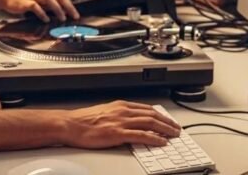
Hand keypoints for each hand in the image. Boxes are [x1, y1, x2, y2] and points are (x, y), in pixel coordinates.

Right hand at [0, 0, 79, 21]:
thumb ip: (48, 4)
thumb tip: (60, 11)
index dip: (70, 5)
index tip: (76, 14)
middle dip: (68, 7)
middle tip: (74, 16)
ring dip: (57, 9)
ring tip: (62, 18)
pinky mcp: (26, 1)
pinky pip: (36, 6)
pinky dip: (42, 13)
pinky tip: (46, 19)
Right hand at [62, 100, 180, 147]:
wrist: (71, 124)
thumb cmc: (83, 120)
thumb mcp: (105, 112)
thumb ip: (119, 114)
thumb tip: (130, 121)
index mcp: (120, 105)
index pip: (146, 108)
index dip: (160, 115)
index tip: (167, 120)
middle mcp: (123, 111)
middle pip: (152, 115)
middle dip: (167, 122)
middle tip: (176, 128)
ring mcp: (121, 122)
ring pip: (150, 123)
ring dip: (165, 129)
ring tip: (173, 135)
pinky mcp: (117, 134)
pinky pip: (141, 136)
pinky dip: (153, 138)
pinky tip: (160, 142)